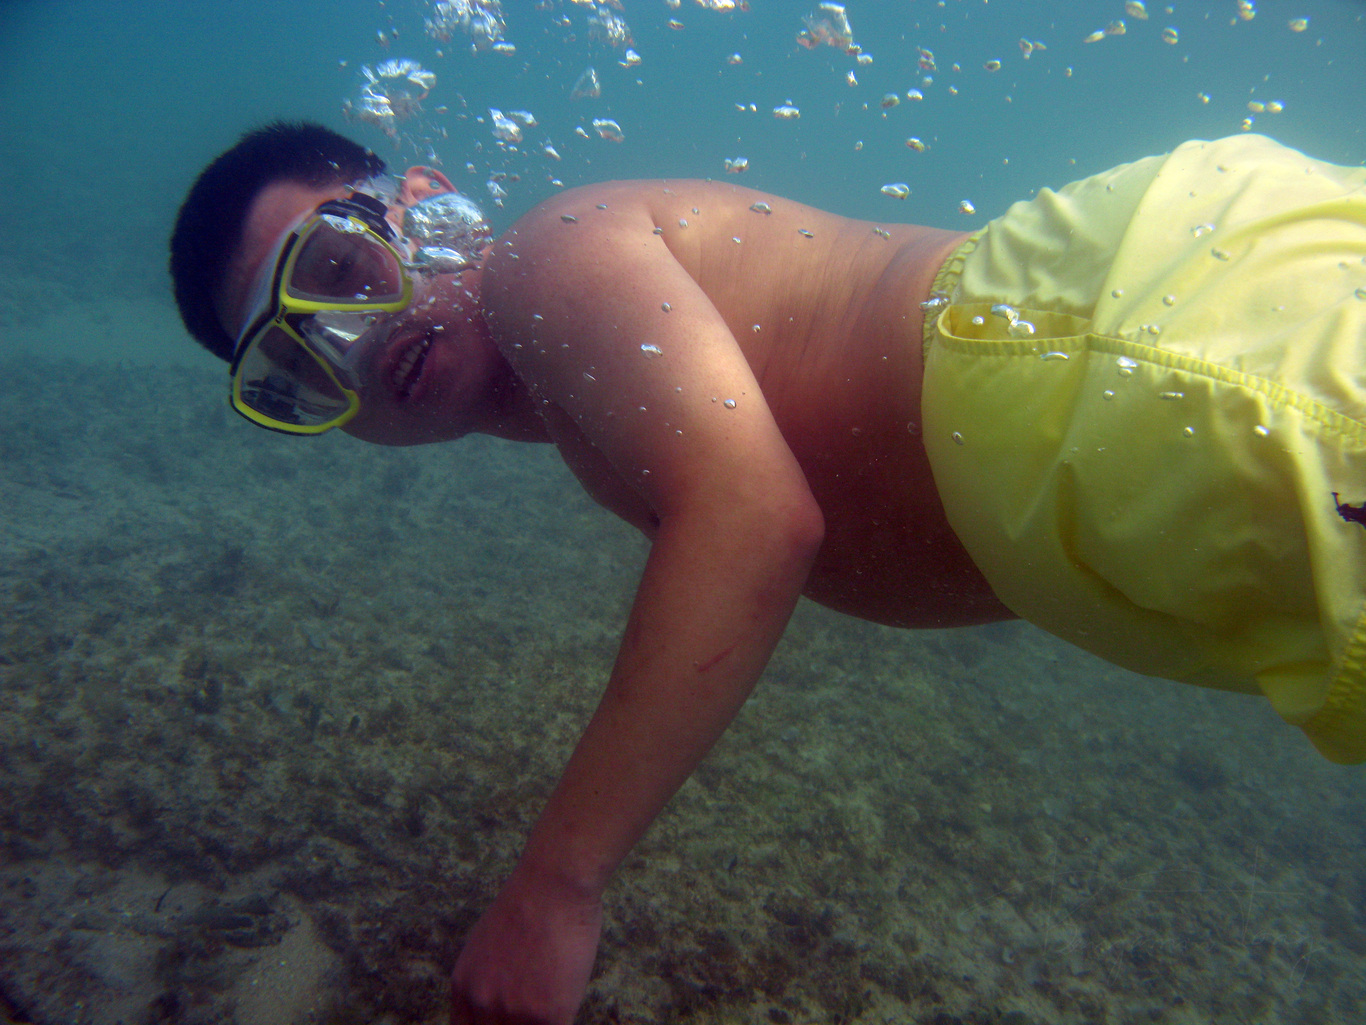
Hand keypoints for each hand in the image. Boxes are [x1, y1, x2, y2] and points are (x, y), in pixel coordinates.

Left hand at [450, 866, 603, 1024]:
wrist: (554, 885)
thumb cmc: (527, 903)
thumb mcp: (484, 943)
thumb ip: (484, 978)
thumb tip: (494, 999)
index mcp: (464, 988)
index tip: (507, 1020)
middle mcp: (482, 1004)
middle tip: (530, 1012)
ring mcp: (515, 1013)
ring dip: (541, 1021)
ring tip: (552, 1000)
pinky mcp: (549, 1015)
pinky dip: (564, 1018)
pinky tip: (569, 999)